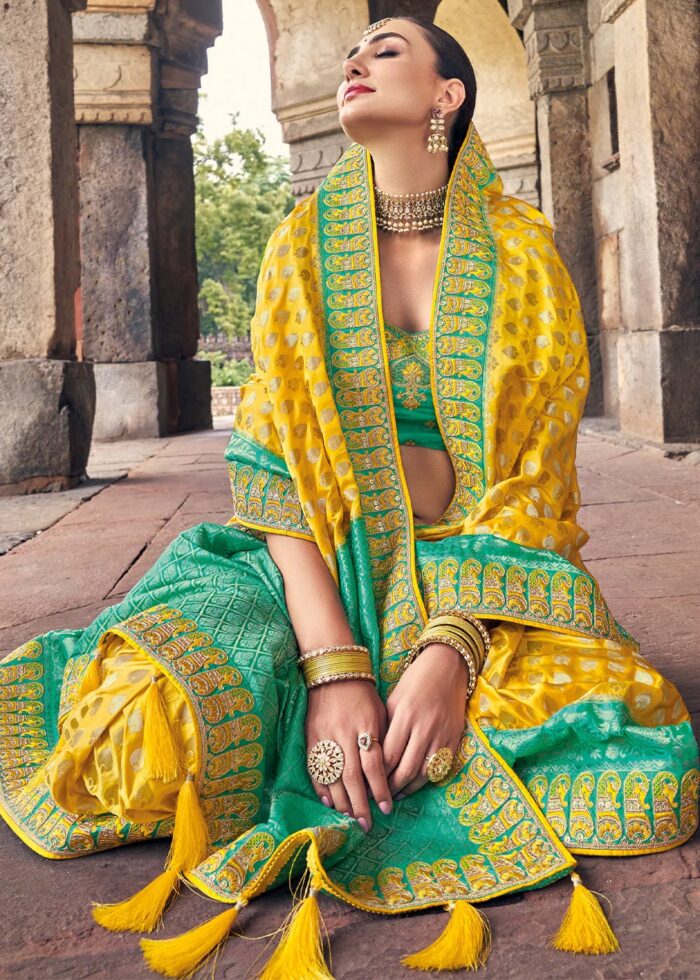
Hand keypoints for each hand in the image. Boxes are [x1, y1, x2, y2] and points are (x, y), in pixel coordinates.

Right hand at [305, 678, 391, 831]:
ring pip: (333, 776)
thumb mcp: (380, 713)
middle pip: (352, 777)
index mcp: (366, 727)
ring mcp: (325, 737)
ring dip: (342, 801)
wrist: (334, 674)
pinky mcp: (310, 738)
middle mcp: (344, 734)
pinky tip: (329, 802)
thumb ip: (383, 742)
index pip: (374, 766)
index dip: (381, 790)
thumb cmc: (363, 695)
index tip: (388, 808)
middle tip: (367, 825)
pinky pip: (315, 768)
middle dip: (361, 804)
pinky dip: (322, 787)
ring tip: (350, 819)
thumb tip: (389, 773)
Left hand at [382, 643, 469, 798]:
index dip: (375, 776)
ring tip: (392, 796)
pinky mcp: (454, 739)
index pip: (387, 756)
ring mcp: (442, 735)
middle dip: (388, 788)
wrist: (447, 667)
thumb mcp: (393, 700)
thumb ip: (385, 728)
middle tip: (376, 798)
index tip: (364, 785)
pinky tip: (412, 786)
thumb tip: (371, 758)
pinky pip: (439, 769)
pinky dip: (424, 781)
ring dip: (406, 789)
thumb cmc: (414, 682)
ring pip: (422, 774)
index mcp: (404, 716)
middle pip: (404, 770)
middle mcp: (424, 728)